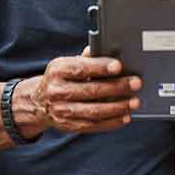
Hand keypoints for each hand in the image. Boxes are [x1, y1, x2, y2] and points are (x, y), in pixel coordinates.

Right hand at [20, 47, 140, 134]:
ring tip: (134, 102)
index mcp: (58, 70)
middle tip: (136, 83)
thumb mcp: (67, 64)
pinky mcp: (68, 126)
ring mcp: (62, 110)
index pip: (81, 68)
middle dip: (116, 87)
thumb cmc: (60, 78)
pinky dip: (111, 122)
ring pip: (94, 111)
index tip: (119, 66)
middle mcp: (57, 90)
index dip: (101, 67)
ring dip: (117, 107)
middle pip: (91, 90)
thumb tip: (106, 48)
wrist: (38, 101)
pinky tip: (125, 116)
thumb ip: (86, 58)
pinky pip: (93, 125)